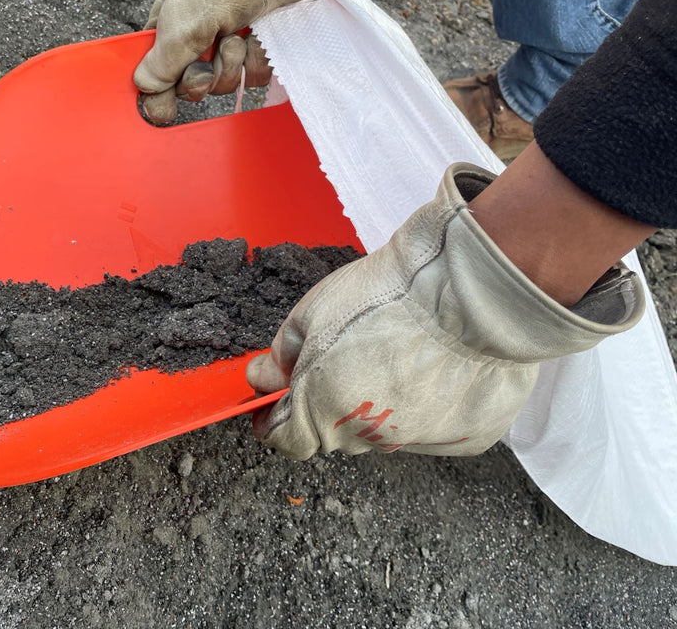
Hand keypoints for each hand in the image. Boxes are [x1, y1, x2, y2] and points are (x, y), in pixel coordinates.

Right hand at [134, 0, 355, 123]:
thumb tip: (144, 88)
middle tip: (208, 54)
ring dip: (232, 64)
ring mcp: (226, 46)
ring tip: (237, 34)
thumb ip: (161, 63)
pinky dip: (256, 60)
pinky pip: (253, 78)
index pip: (154, 74)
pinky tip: (257, 37)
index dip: (160, 91)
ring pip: (224, 85)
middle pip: (190, 87)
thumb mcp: (180, 23)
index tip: (165, 105)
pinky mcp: (256, 50)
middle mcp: (194, 40)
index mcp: (166, 30)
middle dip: (202, 77)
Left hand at [246, 163, 644, 459]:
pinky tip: (435, 366)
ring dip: (378, 405)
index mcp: (323, 412)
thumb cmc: (386, 294)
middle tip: (346, 358)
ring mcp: (420, 443)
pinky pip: (432, 428)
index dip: (273, 419)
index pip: (285, 440)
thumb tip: (263, 378)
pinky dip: (427, 405)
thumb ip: (282, 355)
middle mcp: (369, 440)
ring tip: (397, 354)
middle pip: (335, 434)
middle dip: (328, 403)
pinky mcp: (466, 440)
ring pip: (384, 433)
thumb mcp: (312, 312)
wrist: (469, 288)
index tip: (276, 402)